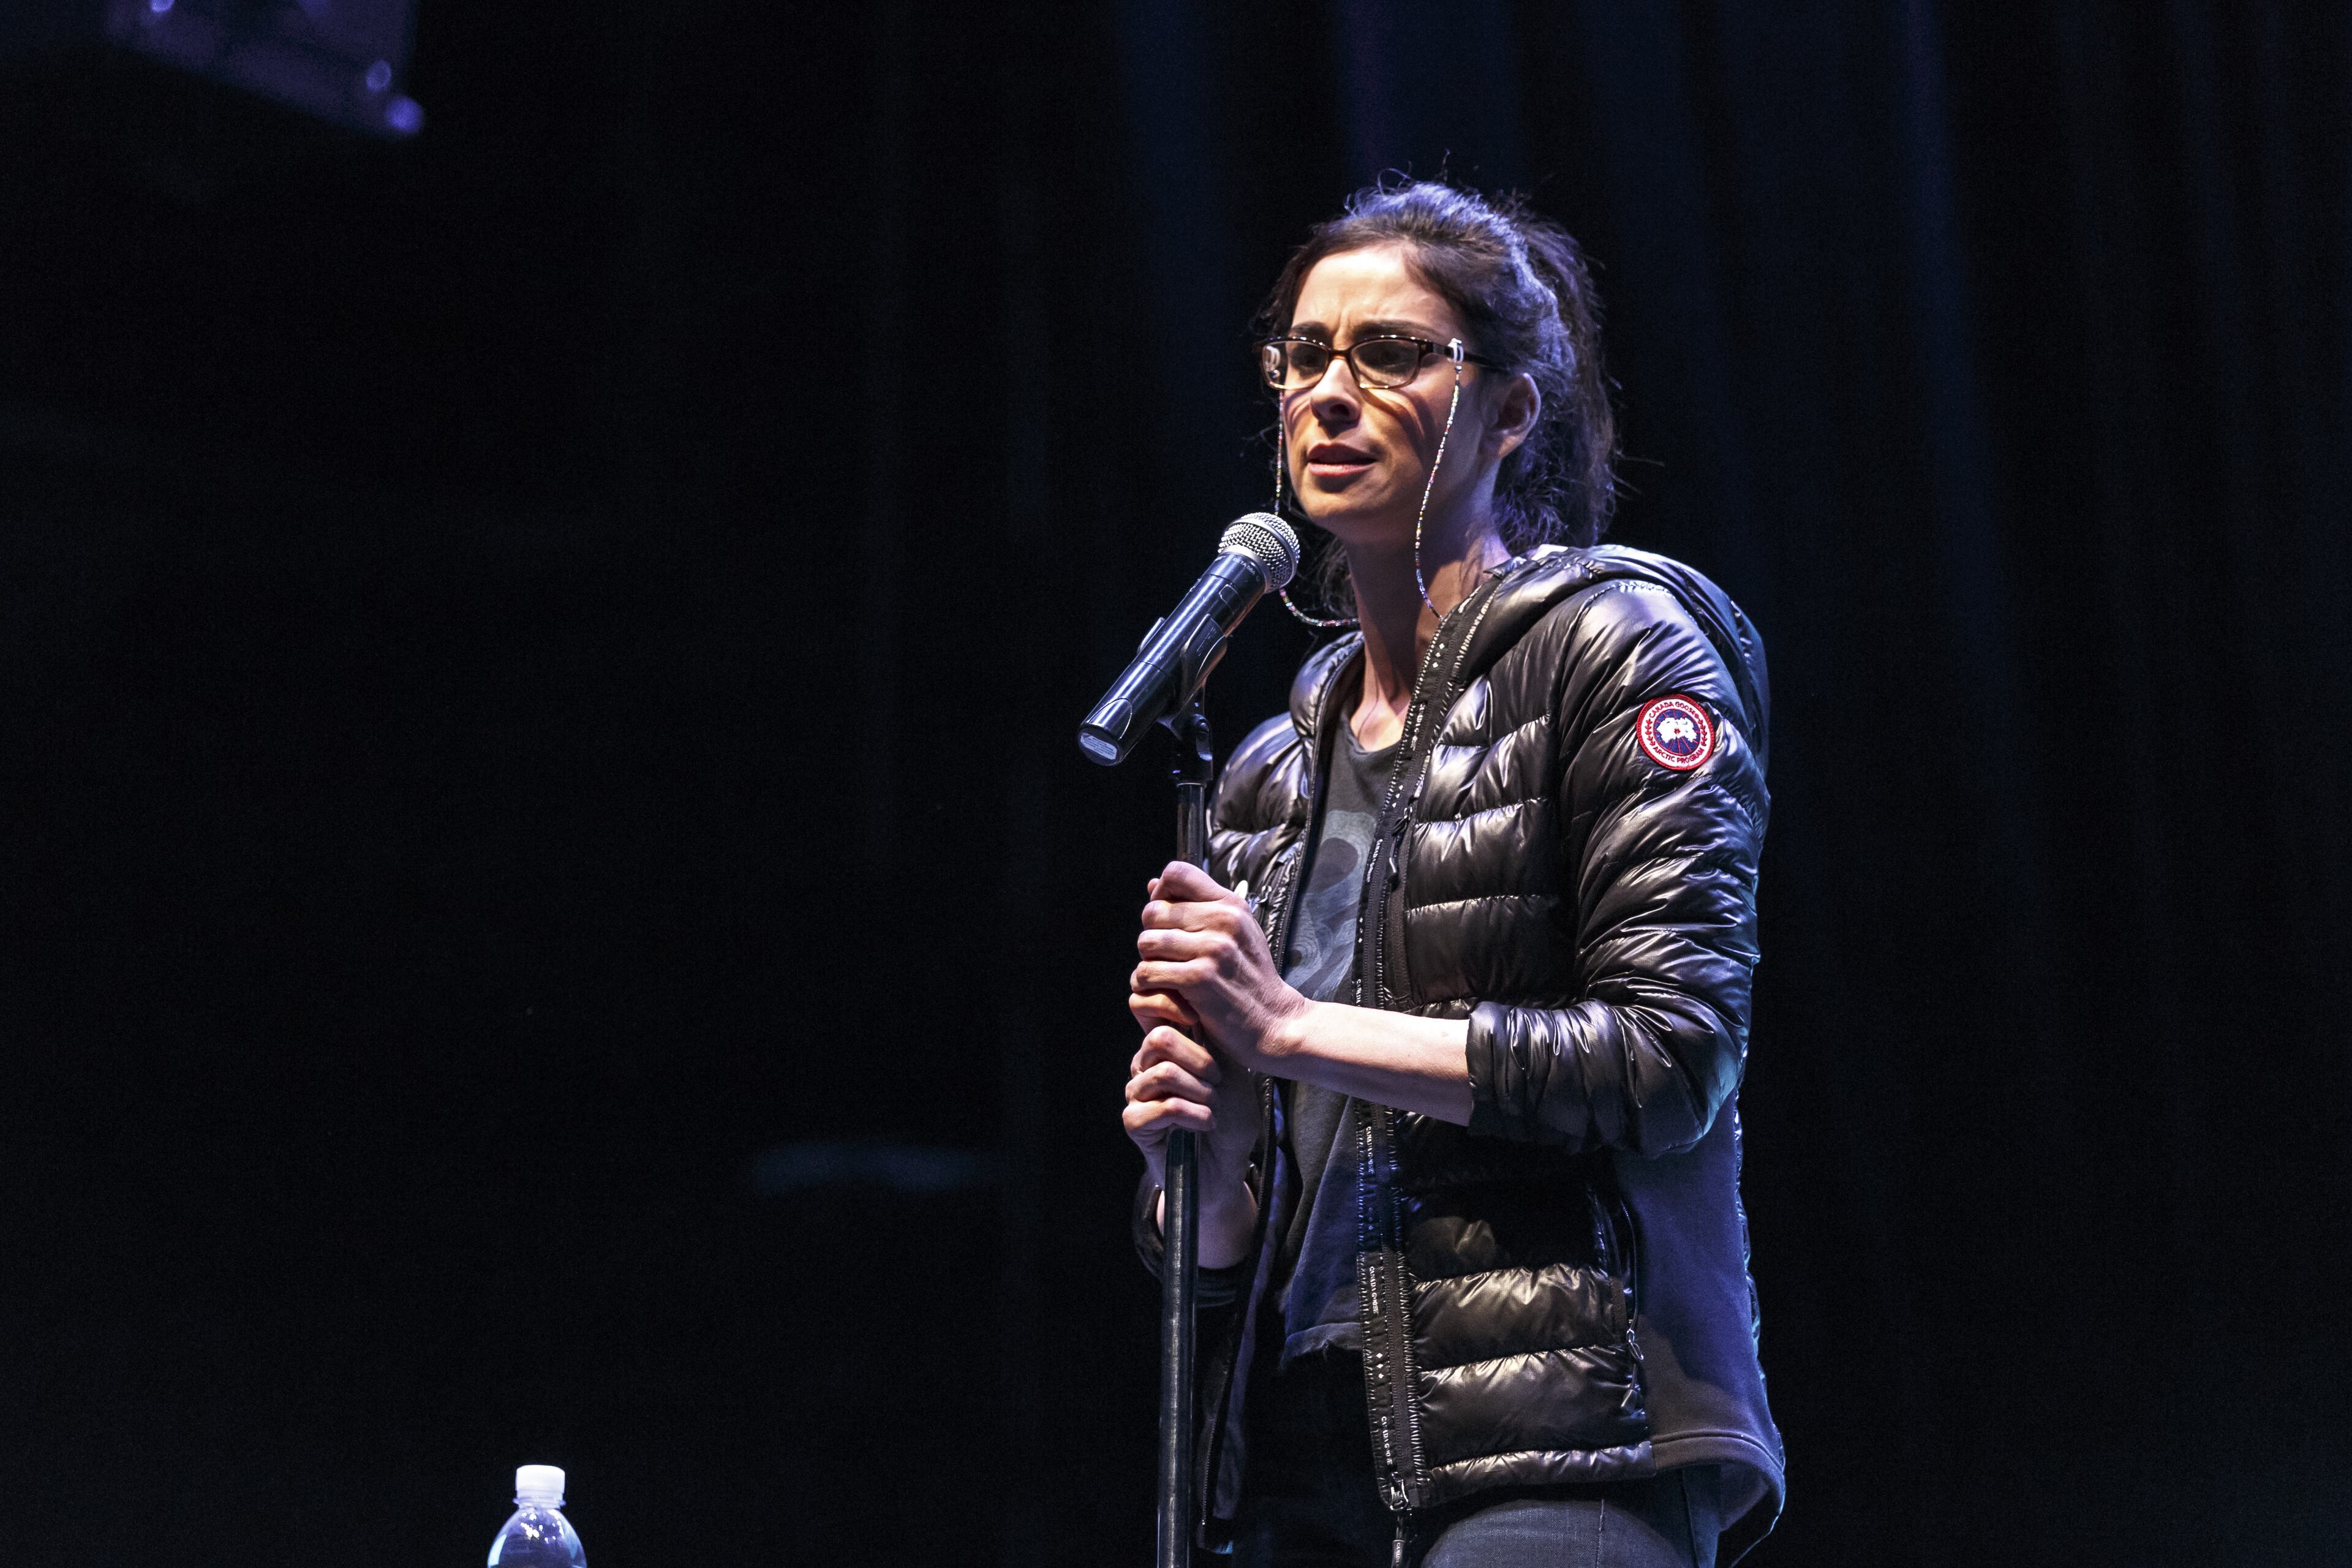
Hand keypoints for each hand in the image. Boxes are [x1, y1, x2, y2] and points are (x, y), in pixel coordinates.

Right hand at [1120, 1020, 1259, 1207]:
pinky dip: (1193, 1116)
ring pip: (1164, 1073)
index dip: (1173, 1005)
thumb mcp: (1232, 1072)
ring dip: (1201, 1093)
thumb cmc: (1231, 1119)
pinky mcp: (1135, 1123)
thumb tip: (1198, 1006)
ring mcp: (1137, 1094)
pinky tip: (1205, 1125)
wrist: (1227, 1167)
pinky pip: (1163, 1107)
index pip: (1153, 1010)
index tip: (1201, 1020)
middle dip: (1200, 1060)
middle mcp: (1145, 1067)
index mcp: (1166, 1049)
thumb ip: (1212, 1041)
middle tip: (1217, 1083)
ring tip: (1213, 1109)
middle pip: (1160, 1038)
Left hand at [1131, 860, 1308, 1071]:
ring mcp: (1213, 949)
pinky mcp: (1200, 978)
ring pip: (1146, 942)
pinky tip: (1165, 991)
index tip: (1166, 918)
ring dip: (1148, 962)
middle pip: (1153, 911)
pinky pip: (1148, 971)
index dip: (1160, 894)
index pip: (1176, 873)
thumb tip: (1152, 885)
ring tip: (1166, 975)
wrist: (1274, 1023)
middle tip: (1166, 957)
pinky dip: (1148, 984)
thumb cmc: (1249, 979)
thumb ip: (1196, 907)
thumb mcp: (1234, 934)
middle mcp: (1224, 920)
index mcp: (1231, 905)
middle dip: (1152, 935)